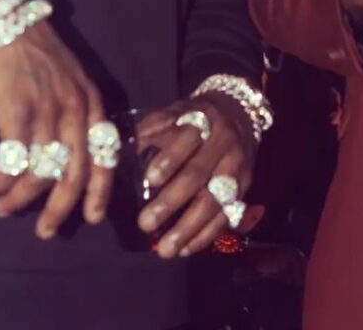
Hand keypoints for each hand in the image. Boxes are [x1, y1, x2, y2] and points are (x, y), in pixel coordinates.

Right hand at [0, 0, 112, 239]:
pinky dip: (0, 181)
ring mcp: (46, 108)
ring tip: (3, 207)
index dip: (101, 189)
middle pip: (74, 172)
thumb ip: (74, 112)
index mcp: (93, 100)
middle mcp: (75, 107)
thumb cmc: (36, 50)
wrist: (5, 19)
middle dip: (60, 208)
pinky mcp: (15, 109)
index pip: (105, 152)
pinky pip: (12, 160)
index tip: (93, 216)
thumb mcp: (70, 78)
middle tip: (46, 232)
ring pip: (40, 172)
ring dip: (19, 198)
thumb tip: (67, 158)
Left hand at [135, 92, 257, 258]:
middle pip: (199, 174)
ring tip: (165, 251)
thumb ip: (149, 130)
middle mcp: (223, 142)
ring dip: (190, 228)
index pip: (188, 139)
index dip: (170, 159)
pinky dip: (207, 235)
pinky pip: (228, 215)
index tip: (149, 179)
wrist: (239, 112)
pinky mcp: (245, 186)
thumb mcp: (174, 114)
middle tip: (145, 224)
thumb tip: (118, 154)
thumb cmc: (195, 118)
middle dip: (172, 201)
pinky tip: (187, 249)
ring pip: (215, 200)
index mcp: (203, 119)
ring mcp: (237, 166)